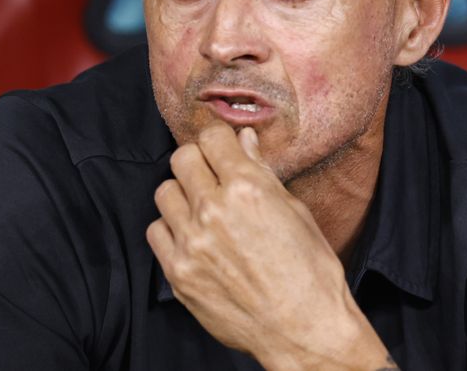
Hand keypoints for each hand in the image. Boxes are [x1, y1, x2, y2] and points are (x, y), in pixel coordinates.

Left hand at [147, 123, 393, 370]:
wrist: (302, 329)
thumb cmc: (309, 271)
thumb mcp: (295, 212)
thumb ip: (261, 173)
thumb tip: (243, 140)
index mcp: (249, 188)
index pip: (212, 138)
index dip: (220, 141)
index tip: (223, 149)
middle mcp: (214, 210)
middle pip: (182, 158)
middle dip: (198, 161)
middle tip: (213, 176)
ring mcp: (192, 243)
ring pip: (164, 192)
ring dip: (183, 194)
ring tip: (203, 210)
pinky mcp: (178, 273)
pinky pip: (156, 231)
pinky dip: (172, 229)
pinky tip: (194, 238)